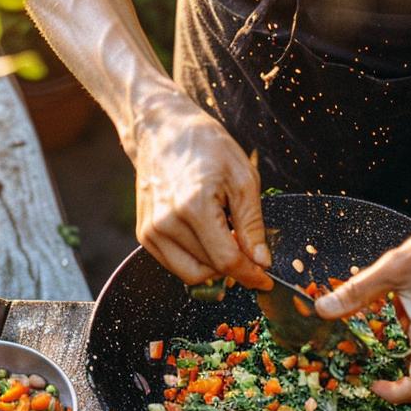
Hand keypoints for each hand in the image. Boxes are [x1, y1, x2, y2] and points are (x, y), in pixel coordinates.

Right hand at [129, 93, 272, 290]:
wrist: (162, 130)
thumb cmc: (206, 147)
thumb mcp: (243, 179)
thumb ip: (252, 225)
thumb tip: (261, 262)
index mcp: (193, 207)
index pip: (226, 260)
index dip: (250, 274)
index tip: (265, 280)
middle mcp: (166, 223)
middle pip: (210, 269)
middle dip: (234, 265)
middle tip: (245, 243)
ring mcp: (151, 231)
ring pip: (192, 274)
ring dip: (214, 264)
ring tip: (223, 234)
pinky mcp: (145, 235)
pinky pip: (177, 265)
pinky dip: (196, 259)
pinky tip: (205, 234)